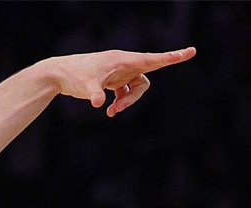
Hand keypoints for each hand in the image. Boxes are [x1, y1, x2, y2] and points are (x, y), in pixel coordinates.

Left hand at [40, 48, 196, 116]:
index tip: (191, 51)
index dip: (173, 56)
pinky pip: (125, 91)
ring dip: (127, 102)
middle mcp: (124, 64)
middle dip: (134, 98)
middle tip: (116, 110)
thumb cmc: (74, 75)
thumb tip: (98, 103)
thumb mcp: (86, 85)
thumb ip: (94, 93)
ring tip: (110, 112)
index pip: (153, 59)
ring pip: (135, 88)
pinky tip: (108, 111)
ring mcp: (119, 72)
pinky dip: (120, 102)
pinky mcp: (112, 79)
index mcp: (123, 60)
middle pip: (144, 80)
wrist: (59, 73)